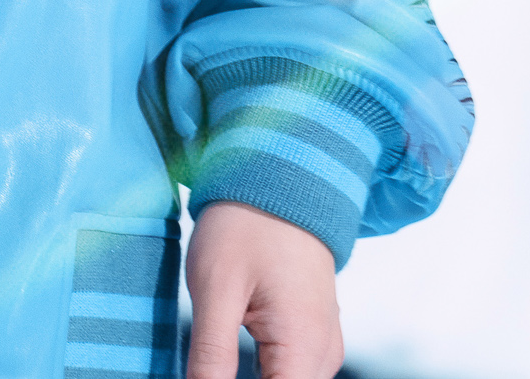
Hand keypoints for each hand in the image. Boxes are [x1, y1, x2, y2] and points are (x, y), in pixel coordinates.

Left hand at [186, 201, 343, 378]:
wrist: (278, 172)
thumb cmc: (246, 223)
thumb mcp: (216, 290)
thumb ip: (211, 357)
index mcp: (304, 347)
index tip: (206, 375)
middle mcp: (323, 352)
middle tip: (207, 363)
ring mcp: (321, 340)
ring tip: (215, 361)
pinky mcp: (310, 329)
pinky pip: (290, 369)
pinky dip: (264, 373)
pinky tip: (230, 361)